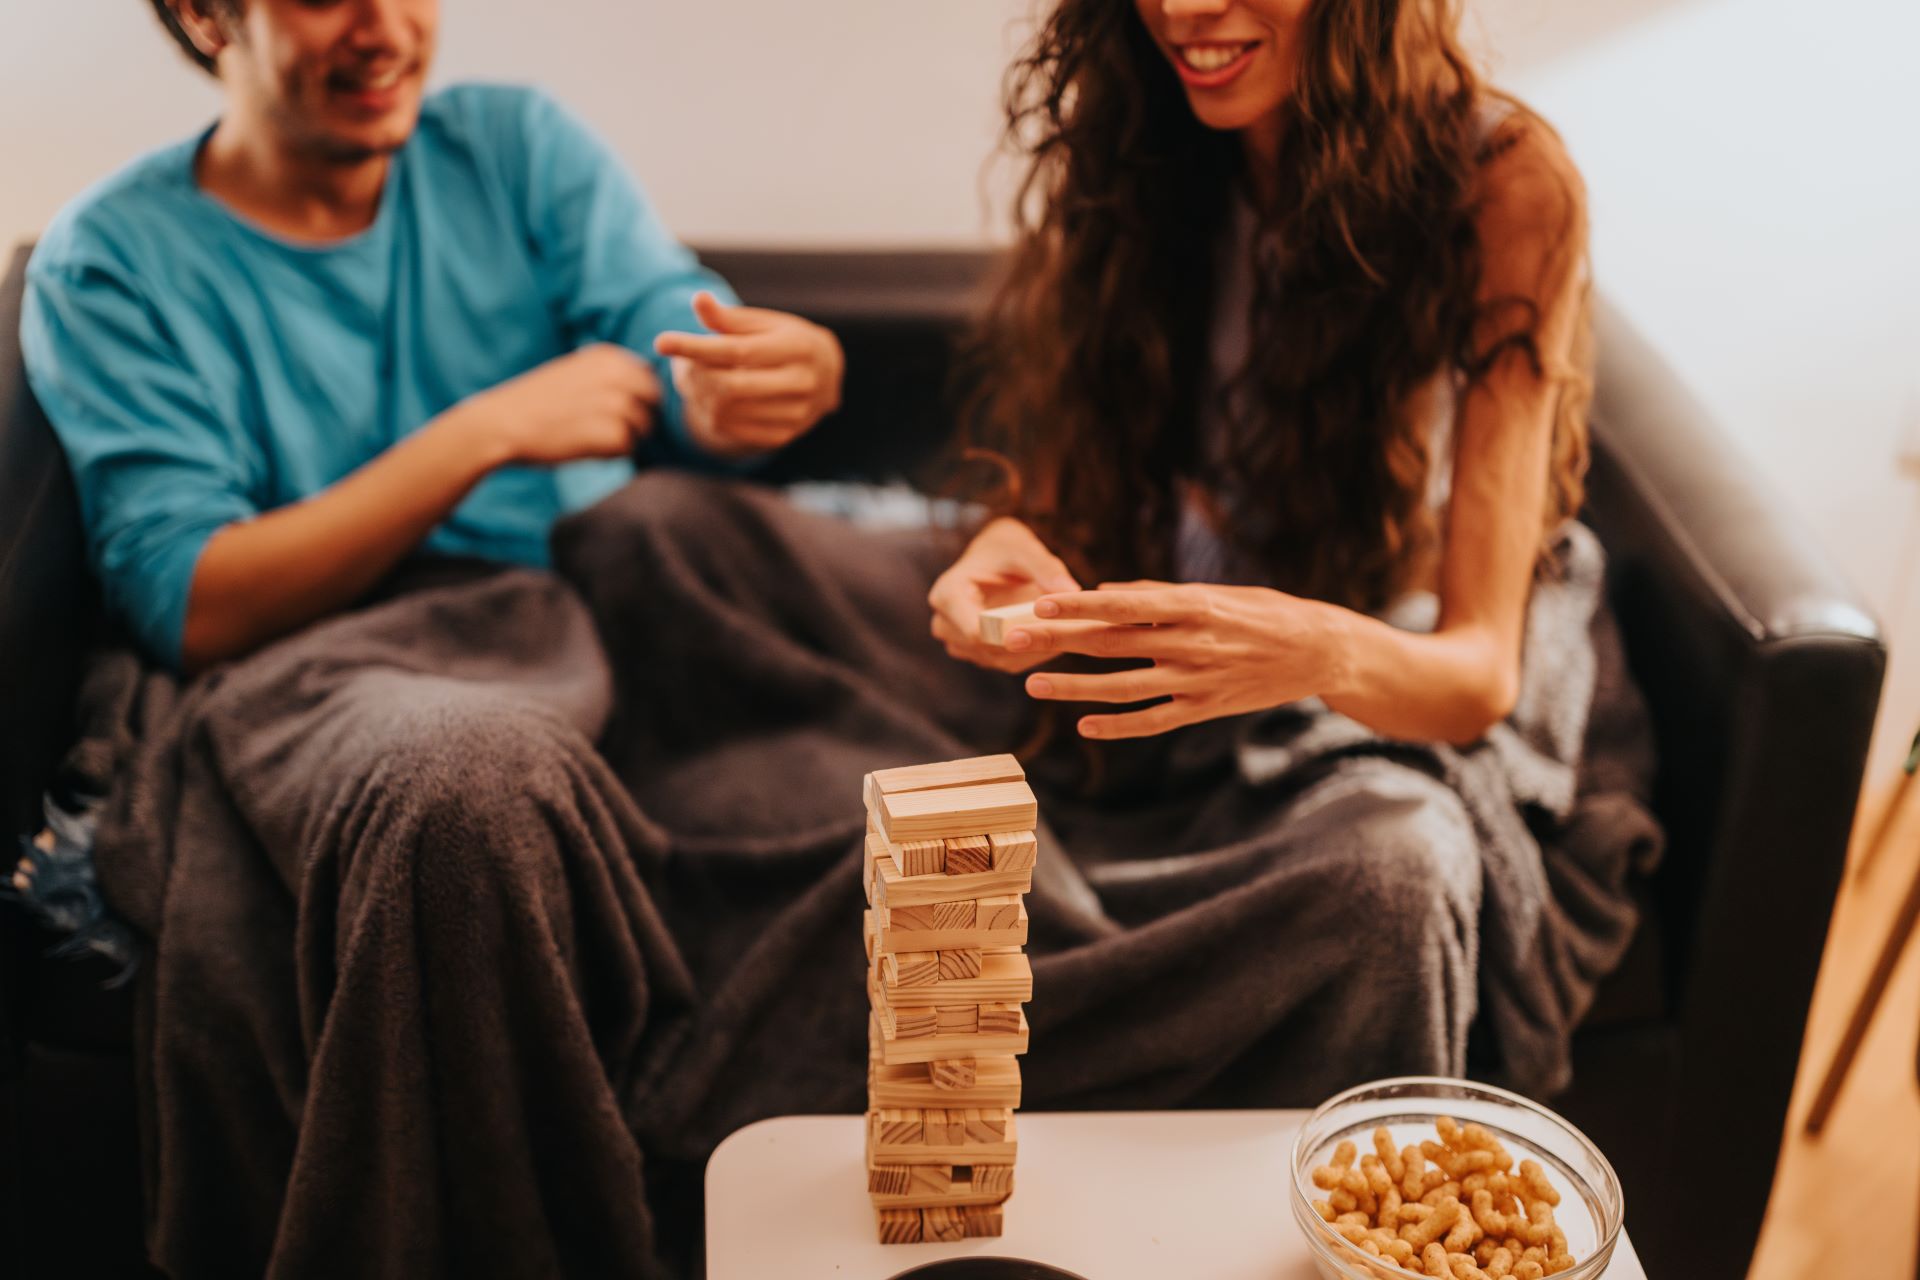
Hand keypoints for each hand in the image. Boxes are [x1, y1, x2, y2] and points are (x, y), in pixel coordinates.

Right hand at [455, 343, 660, 466]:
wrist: (501, 423)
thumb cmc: (536, 403)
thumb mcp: (574, 373)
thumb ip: (608, 375)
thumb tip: (646, 389)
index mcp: (608, 356)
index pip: (648, 378)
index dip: (636, 399)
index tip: (608, 411)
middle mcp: (617, 374)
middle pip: (653, 401)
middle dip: (639, 418)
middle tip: (606, 430)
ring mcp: (616, 403)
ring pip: (644, 427)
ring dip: (623, 438)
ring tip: (589, 439)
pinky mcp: (612, 432)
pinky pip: (629, 447)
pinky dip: (611, 454)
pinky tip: (585, 449)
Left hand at [653, 292, 843, 457]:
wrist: (825, 376)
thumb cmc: (785, 340)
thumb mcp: (763, 323)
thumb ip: (728, 318)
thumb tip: (698, 300)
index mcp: (797, 347)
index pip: (738, 351)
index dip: (697, 347)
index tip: (661, 342)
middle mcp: (801, 383)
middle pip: (729, 386)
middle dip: (696, 375)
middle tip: (681, 364)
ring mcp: (795, 414)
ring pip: (726, 412)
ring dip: (698, 396)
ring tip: (698, 378)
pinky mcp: (783, 436)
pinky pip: (731, 431)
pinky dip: (712, 414)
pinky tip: (713, 398)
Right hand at [928, 519, 1080, 672]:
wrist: (993, 557)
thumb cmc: (1006, 549)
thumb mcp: (1024, 549)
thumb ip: (1046, 568)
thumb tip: (1071, 590)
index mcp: (948, 594)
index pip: (976, 631)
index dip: (1012, 635)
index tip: (1049, 627)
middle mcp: (944, 622)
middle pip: (987, 649)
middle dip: (1027, 642)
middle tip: (1066, 632)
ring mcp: (957, 642)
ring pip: (997, 660)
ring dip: (1031, 651)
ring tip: (1064, 633)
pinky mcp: (973, 653)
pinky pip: (1004, 663)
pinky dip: (1030, 655)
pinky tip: (1053, 640)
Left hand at [1006, 581, 1351, 737]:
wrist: (1319, 651)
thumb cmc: (1264, 612)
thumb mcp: (1216, 592)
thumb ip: (1158, 596)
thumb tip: (1105, 593)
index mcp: (1193, 606)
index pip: (1123, 606)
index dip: (1079, 606)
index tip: (1040, 604)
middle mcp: (1191, 644)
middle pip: (1111, 645)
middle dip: (1059, 642)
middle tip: (1014, 641)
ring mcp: (1196, 681)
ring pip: (1123, 687)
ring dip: (1074, 686)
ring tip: (1033, 684)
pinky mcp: (1204, 709)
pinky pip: (1153, 721)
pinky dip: (1118, 725)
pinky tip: (1084, 725)